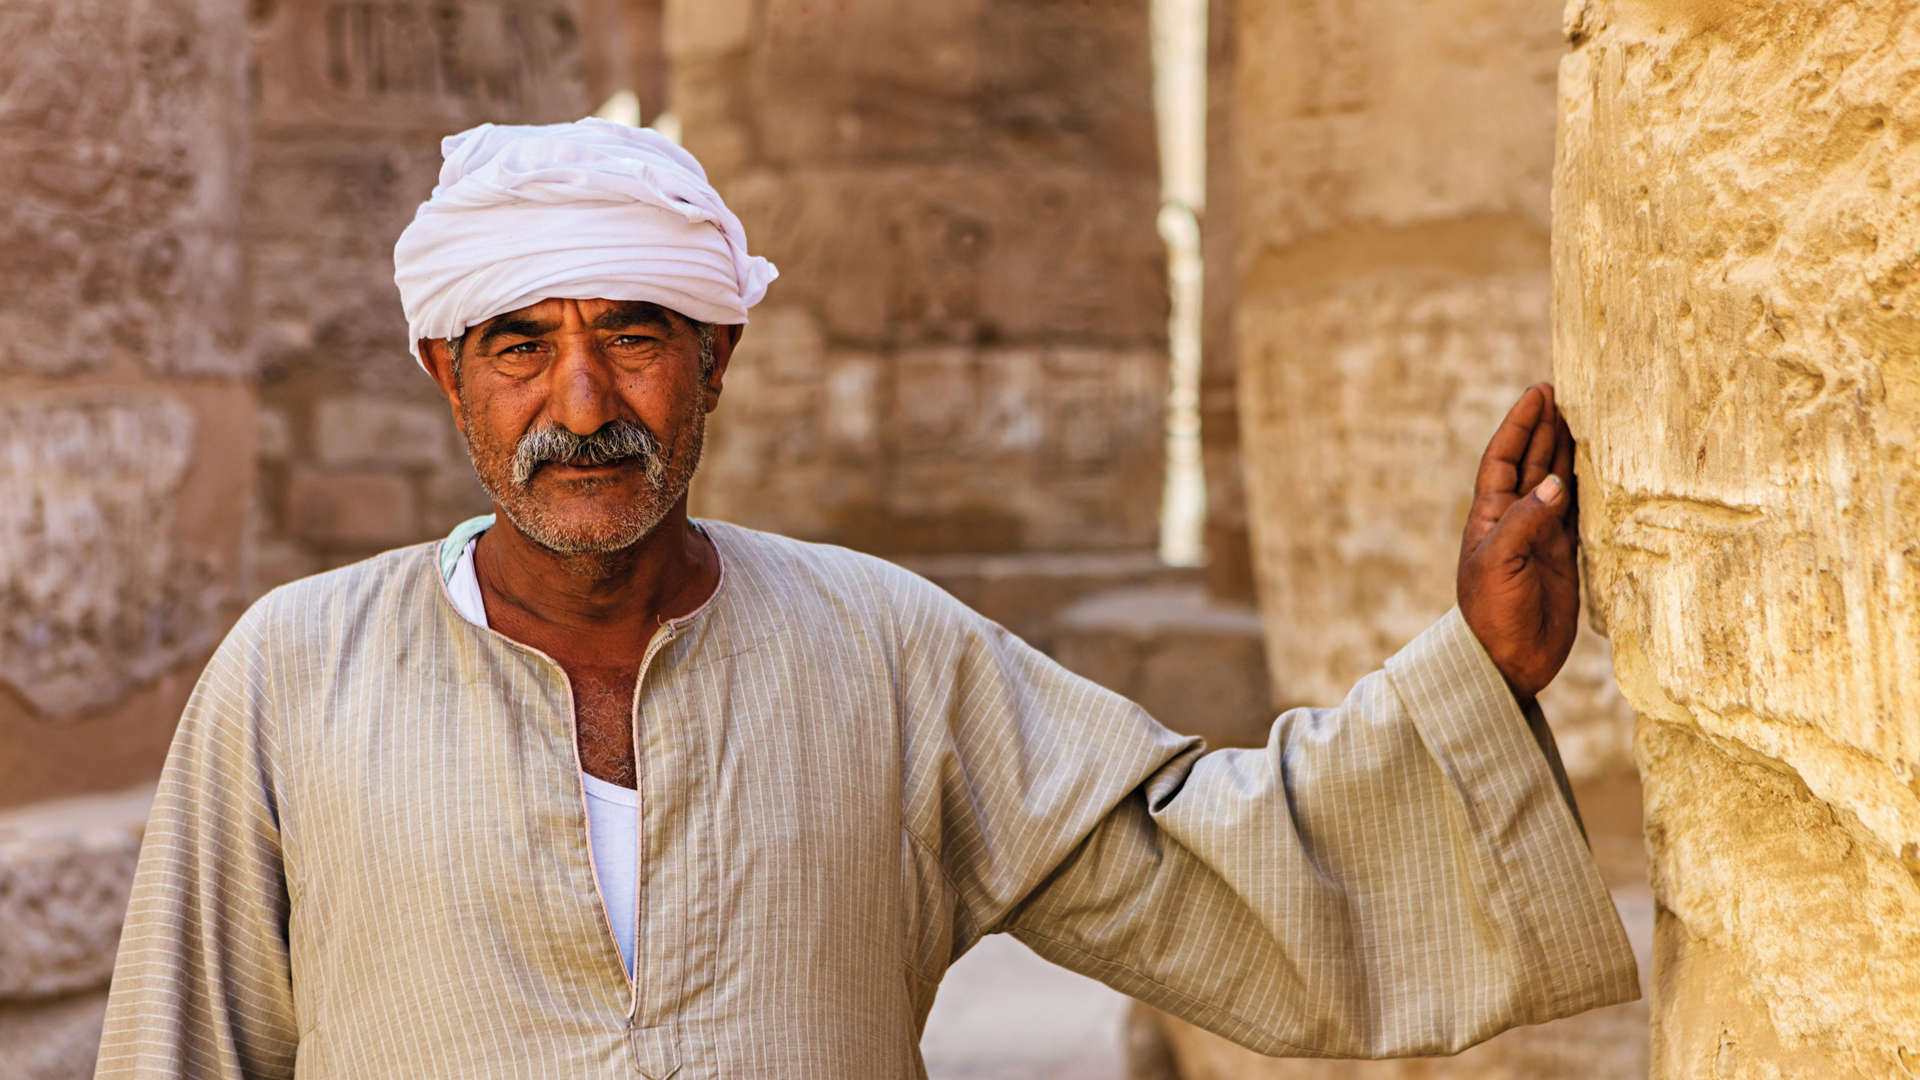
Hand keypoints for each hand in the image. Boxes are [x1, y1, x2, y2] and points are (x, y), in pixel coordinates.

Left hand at [1457, 382, 1579, 701]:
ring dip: (1567, 451)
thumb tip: (1557, 482)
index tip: (1536, 392)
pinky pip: (1580, 512)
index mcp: (1489, 515)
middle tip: (1565, 391)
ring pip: (1557, 483)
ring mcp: (1541, 536)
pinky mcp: (1564, 556)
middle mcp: (1515, 520)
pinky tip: (1600, 466)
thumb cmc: (1491, 614)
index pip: (1503, 458)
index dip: (1519, 424)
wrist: (1506, 662)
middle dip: (1545, 427)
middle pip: (1532, 462)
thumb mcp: (1499, 563)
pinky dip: (1589, 488)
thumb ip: (1526, 521)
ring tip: (1584, 417)